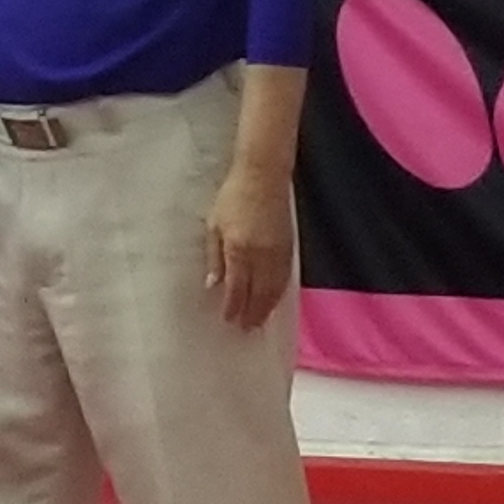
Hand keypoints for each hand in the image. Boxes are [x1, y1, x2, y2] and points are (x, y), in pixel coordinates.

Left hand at [203, 161, 296, 330]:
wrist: (264, 175)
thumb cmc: (233, 196)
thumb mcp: (214, 225)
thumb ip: (215, 257)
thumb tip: (214, 284)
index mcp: (238, 250)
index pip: (237, 289)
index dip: (233, 308)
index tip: (229, 319)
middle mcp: (261, 255)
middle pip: (258, 295)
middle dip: (252, 314)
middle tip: (246, 328)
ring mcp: (278, 252)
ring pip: (275, 290)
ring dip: (267, 307)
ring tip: (259, 320)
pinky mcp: (290, 246)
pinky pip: (285, 278)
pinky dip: (279, 293)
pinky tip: (273, 298)